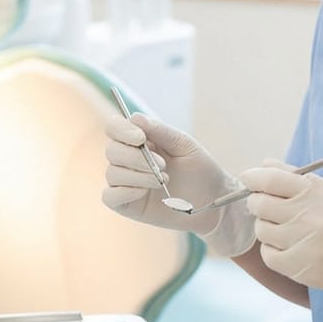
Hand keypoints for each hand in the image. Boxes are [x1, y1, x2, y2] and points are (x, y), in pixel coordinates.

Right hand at [102, 114, 254, 255]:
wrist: (212, 200)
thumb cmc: (199, 168)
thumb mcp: (184, 144)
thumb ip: (160, 131)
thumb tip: (134, 117)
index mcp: (139, 140)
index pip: (114, 127)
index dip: (122, 130)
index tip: (141, 138)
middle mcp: (128, 159)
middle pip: (112, 150)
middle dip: (136, 158)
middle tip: (163, 166)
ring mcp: (126, 182)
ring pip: (112, 173)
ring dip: (138, 176)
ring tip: (163, 181)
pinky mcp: (126, 204)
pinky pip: (109, 196)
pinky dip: (124, 192)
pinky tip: (144, 193)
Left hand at [240, 161, 322, 321]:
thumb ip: (299, 178)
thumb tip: (263, 165)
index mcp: (319, 192)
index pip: (270, 178)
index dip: (253, 177)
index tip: (248, 179)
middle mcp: (310, 215)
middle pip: (260, 203)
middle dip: (258, 202)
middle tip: (266, 206)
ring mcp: (305, 243)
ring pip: (262, 230)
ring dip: (267, 227)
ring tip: (286, 229)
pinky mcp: (302, 268)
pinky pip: (269, 255)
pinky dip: (273, 250)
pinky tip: (289, 247)